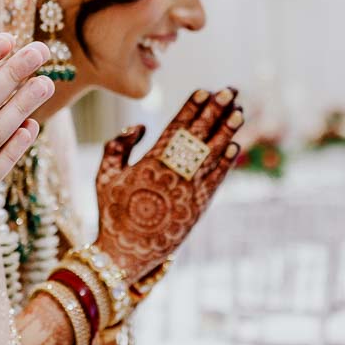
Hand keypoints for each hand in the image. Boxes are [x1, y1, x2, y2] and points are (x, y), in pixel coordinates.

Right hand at [93, 88, 242, 281]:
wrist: (125, 254)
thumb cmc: (113, 214)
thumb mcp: (104, 177)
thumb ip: (117, 147)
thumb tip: (140, 127)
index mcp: (150, 162)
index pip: (177, 127)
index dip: (192, 107)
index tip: (205, 90)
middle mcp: (173, 173)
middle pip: (200, 135)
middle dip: (216, 111)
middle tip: (231, 90)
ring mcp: (188, 191)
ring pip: (213, 154)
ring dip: (228, 131)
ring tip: (240, 111)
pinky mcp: (198, 208)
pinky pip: (216, 180)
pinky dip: (227, 163)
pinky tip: (235, 146)